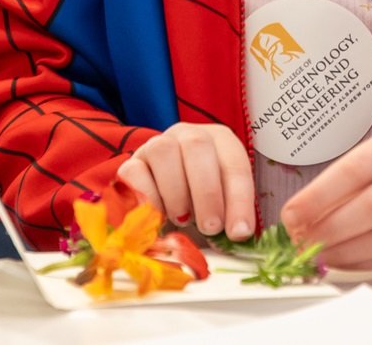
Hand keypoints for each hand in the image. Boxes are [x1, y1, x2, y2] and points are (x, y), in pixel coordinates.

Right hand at [116, 123, 254, 240]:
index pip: (234, 162)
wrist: (166, 198)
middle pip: (197, 146)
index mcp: (220, 140)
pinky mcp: (132, 163)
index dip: (240, 200)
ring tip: (183, 220)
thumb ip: (230, 215)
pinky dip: (148, 196)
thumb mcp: (222, 204)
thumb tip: (239, 236)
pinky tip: (159, 215)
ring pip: (163, 151)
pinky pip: (134, 171)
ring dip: (176, 193)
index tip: (239, 233)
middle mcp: (188, 135)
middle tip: (211, 228)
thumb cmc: (201, 201)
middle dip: (207, 193)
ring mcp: (156, 145)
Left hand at [281, 125, 371, 270]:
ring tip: (316, 254)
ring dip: (343, 252)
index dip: (318, 196)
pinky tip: (343, 261)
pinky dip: (364, 263)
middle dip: (328, 229)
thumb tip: (303, 215)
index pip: (354, 170)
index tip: (290, 214)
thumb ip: (348, 179)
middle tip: (300, 240)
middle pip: (370, 208)